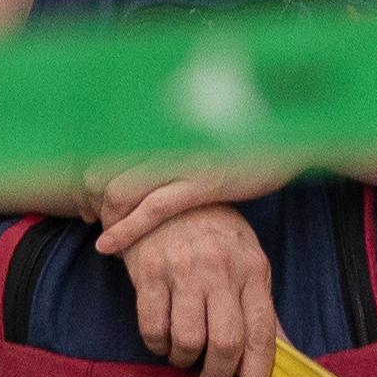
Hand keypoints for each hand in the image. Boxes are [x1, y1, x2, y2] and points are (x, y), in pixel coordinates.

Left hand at [87, 154, 293, 244]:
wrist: (287, 136)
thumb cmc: (241, 142)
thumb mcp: (197, 141)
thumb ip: (170, 153)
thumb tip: (148, 169)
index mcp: (159, 130)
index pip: (104, 155)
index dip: (89, 183)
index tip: (89, 204)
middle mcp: (164, 142)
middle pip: (101, 172)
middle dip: (90, 201)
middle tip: (91, 220)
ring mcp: (180, 162)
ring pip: (118, 190)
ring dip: (103, 217)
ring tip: (103, 237)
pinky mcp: (200, 183)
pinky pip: (151, 209)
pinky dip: (124, 230)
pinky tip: (108, 246)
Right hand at [116, 204, 280, 376]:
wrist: (162, 192)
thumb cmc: (213, 233)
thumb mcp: (248, 262)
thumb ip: (263, 310)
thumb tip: (287, 355)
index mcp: (254, 271)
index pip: (263, 337)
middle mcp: (222, 270)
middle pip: (226, 344)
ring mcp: (185, 269)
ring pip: (188, 341)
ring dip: (183, 359)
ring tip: (182, 350)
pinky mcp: (149, 271)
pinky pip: (153, 328)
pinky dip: (156, 344)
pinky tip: (161, 335)